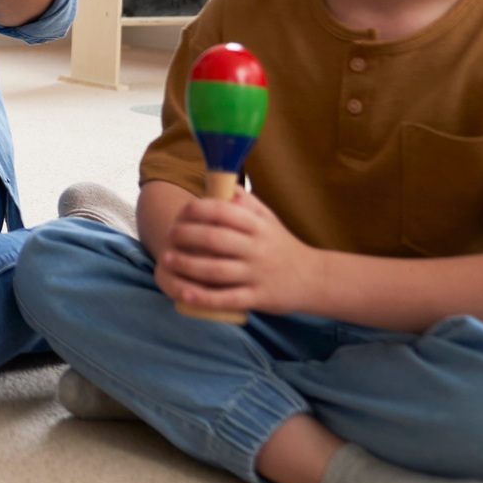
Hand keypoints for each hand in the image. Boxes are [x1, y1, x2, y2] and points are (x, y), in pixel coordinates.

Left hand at [153, 189, 319, 315]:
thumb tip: (222, 184)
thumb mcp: (269, 219)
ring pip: (217, 269)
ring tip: (168, 258)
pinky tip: (184, 293)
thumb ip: (246, 202)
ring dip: (188, 264)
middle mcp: (258, 249)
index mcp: (258, 226)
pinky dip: (204, 297)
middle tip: (169, 234)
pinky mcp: (257, 298)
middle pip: (215, 239)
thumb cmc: (282, 245)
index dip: (197, 210)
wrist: (314, 279)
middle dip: (186, 235)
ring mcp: (257, 275)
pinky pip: (227, 298)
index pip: (223, 212)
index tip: (182, 212)